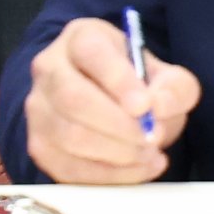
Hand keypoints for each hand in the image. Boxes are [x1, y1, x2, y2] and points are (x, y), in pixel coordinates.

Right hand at [20, 18, 199, 184]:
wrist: (112, 106)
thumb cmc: (137, 87)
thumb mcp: (166, 77)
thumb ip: (174, 88)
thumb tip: (159, 107)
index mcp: (80, 38)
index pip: (90, 51)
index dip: (118, 79)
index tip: (145, 105)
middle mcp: (49, 68)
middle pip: (71, 97)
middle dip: (118, 125)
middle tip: (152, 137)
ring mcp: (38, 109)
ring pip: (69, 136)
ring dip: (117, 153)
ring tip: (149, 153)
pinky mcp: (40, 147)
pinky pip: (69, 169)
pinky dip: (110, 175)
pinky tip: (138, 168)